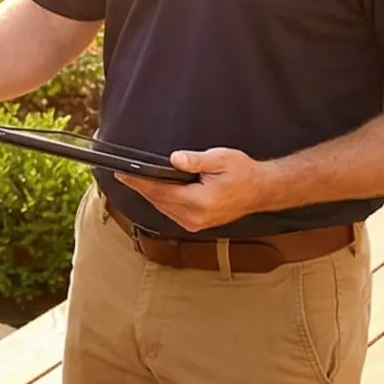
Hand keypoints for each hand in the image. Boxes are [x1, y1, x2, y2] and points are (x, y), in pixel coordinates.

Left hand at [115, 147, 267, 231]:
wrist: (261, 191)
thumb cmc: (244, 173)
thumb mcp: (221, 159)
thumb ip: (196, 160)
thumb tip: (174, 160)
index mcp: (200, 201)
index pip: (160, 191)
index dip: (140, 182)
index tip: (123, 174)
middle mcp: (195, 217)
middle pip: (158, 201)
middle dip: (140, 187)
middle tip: (123, 175)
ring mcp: (195, 223)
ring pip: (163, 208)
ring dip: (149, 195)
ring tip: (135, 181)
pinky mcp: (197, 224)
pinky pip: (171, 212)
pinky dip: (161, 201)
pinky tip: (155, 191)